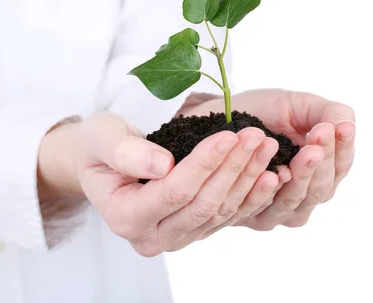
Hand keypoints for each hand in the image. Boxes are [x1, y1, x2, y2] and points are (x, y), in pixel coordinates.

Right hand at [38, 112, 281, 255]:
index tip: (230, 134)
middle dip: (234, 168)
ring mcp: (177, 238)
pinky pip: (229, 216)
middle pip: (204, 204)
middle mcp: (152, 237)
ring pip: (221, 212)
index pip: (175, 191)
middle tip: (257, 135)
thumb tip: (164, 164)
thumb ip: (125, 152)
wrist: (104, 163)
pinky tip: (272, 173)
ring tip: (267, 146)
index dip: (205, 163)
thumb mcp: (102, 139)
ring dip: (248, 178)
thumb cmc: (100, 146)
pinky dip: (252, 195)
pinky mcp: (196, 231)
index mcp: (125, 217)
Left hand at [183, 89, 355, 231]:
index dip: (343, 148)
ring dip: (303, 176)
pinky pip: (266, 209)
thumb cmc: (262, 112)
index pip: (341, 166)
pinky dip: (272, 192)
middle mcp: (303, 195)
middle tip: (321, 135)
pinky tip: (278, 173)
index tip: (341, 127)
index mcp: (321, 170)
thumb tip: (347, 126)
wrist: (217, 117)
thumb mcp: (299, 106)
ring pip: (298, 201)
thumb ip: (329, 113)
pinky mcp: (250, 215)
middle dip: (324, 161)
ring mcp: (277, 209)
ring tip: (307, 151)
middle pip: (323, 188)